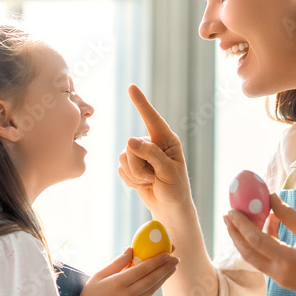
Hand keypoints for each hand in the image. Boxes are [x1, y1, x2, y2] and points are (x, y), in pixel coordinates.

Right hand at [69, 247, 178, 295]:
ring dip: (164, 277)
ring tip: (173, 266)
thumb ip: (117, 263)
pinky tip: (161, 278)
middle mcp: (127, 295)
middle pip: (152, 279)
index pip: (142, 270)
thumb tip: (131, 249)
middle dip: (166, 268)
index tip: (167, 253)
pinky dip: (156, 286)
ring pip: (153, 288)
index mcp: (118, 284)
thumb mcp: (99, 276)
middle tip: (176, 258)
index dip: (156, 261)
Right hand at [118, 85, 194, 223]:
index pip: (152, 118)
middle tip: (153, 178)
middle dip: (139, 167)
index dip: (141, 103)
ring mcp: (141, 155)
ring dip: (135, 176)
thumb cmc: (175, 189)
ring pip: (124, 158)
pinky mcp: (131, 166)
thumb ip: (151, 155)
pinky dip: (130, 181)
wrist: (169, 208)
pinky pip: (120, 169)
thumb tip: (129, 140)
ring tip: (150, 182)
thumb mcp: (168, 172)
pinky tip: (143, 185)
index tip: (131, 87)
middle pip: (131, 146)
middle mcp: (152, 144)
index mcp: (167, 140)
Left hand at [224, 193, 295, 295]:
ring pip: (254, 258)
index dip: (241, 224)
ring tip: (244, 219)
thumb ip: (290, 216)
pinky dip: (261, 245)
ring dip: (246, 239)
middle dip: (234, 233)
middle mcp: (278, 273)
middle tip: (228, 214)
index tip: (232, 209)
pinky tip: (268, 228)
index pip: (256, 240)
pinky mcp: (282, 281)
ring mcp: (279, 280)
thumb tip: (271, 198)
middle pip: (247, 252)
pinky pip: (265, 261)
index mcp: (286, 261)